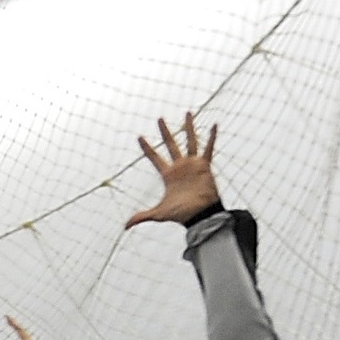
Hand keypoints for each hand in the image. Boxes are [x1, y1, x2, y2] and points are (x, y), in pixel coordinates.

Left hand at [124, 113, 220, 228]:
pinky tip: (214, 125)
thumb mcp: (159, 213)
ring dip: (189, 127)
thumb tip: (125, 226)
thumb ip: (142, 216)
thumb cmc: (182, 214)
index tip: (139, 137)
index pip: (155, 158)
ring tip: (187, 113)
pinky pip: (208, 148)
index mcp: (168, 175)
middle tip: (159, 119)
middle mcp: (180, 166)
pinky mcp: (204, 165)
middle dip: (165, 132)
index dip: (147, 148)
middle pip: (170, 144)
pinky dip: (212, 137)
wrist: (201, 214)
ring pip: (189, 141)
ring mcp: (192, 164)